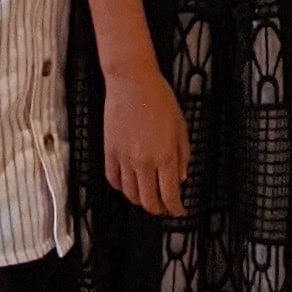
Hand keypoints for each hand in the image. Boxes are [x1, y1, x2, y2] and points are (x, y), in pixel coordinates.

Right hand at [103, 65, 189, 219]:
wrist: (131, 81)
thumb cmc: (158, 98)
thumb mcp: (180, 126)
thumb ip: (183, 155)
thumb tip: (181, 178)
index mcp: (165, 156)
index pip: (170, 195)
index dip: (176, 208)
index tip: (179, 210)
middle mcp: (143, 161)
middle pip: (149, 201)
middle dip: (159, 209)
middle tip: (164, 207)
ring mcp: (124, 158)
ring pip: (130, 194)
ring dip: (140, 200)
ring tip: (147, 196)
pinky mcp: (109, 151)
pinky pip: (113, 179)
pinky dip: (121, 187)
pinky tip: (128, 184)